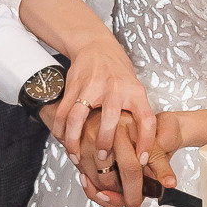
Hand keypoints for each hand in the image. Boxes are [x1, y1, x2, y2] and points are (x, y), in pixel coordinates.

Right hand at [52, 39, 155, 178]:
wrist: (96, 46)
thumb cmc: (118, 73)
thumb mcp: (135, 89)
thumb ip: (137, 114)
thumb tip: (140, 149)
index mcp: (135, 91)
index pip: (146, 119)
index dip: (145, 142)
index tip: (140, 160)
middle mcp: (114, 88)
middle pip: (109, 121)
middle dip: (104, 143)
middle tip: (102, 158)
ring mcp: (92, 86)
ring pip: (78, 118)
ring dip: (74, 141)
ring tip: (76, 156)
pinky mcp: (74, 85)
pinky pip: (63, 111)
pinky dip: (60, 128)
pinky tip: (61, 139)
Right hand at [79, 112, 186, 206]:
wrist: (115, 106)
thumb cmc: (136, 125)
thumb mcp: (152, 141)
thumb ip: (161, 165)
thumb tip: (170, 183)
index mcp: (125, 130)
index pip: (131, 169)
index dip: (133, 193)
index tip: (135, 205)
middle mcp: (103, 133)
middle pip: (109, 180)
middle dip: (119, 197)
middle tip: (127, 200)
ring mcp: (86, 139)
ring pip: (94, 181)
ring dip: (105, 191)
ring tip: (117, 185)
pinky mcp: (75, 144)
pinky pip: (81, 174)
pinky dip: (91, 183)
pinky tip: (102, 179)